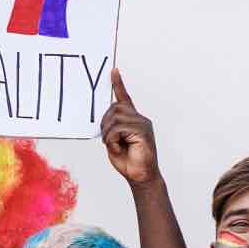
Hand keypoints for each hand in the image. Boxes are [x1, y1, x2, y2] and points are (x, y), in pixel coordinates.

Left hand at [100, 68, 160, 186]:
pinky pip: (119, 128)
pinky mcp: (143, 131)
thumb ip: (111, 128)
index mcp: (132, 119)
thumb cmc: (127, 160)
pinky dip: (112, 139)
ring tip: (115, 146)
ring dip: (108, 134)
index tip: (113, 71)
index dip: (118, 85)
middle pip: (114, 108)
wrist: (140, 176)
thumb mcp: (114, 141)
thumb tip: (105, 120)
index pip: (124, 98)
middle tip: (107, 140)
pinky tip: (119, 148)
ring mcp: (142, 124)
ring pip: (115, 118)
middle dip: (105, 124)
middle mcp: (139, 118)